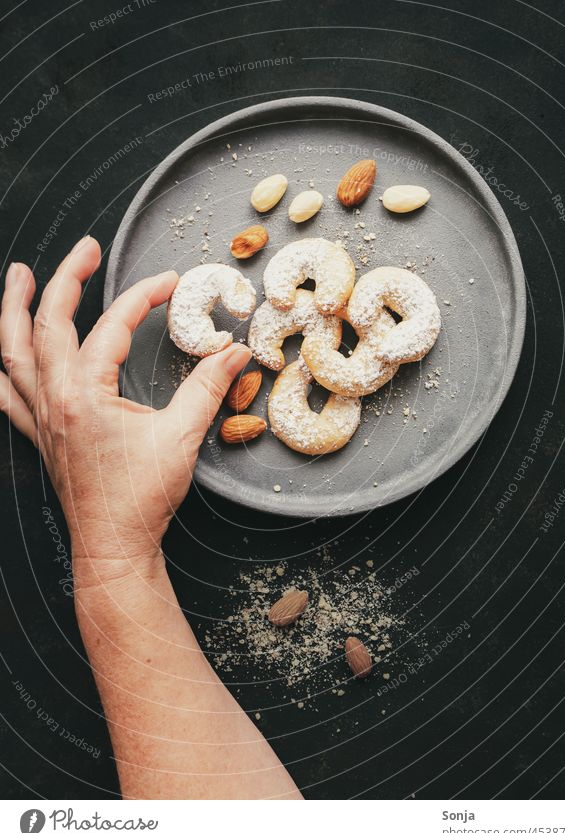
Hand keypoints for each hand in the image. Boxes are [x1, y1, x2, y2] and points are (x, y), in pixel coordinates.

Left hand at [0, 236, 250, 582]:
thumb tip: (234, 352)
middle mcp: (53, 398)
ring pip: (11, 350)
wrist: (113, 545)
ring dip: (13, 308)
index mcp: (85, 394)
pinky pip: (5, 391)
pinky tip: (2, 354)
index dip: (143, 297)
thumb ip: (208, 388)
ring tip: (16, 275)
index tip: (170, 283)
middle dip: (67, 278)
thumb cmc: (141, 497)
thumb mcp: (182, 437)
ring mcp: (39, 416)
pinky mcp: (38, 433)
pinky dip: (2, 365)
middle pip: (47, 322)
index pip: (113, 327)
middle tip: (87, 249)